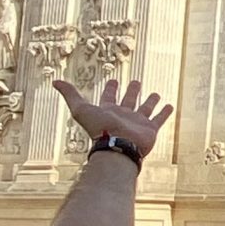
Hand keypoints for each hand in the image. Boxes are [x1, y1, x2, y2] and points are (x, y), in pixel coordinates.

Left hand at [53, 77, 175, 150]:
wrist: (117, 146)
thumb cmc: (99, 128)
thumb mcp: (80, 108)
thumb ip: (69, 94)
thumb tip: (54, 81)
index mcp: (108, 110)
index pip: (109, 96)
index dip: (110, 88)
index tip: (113, 79)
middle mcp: (123, 115)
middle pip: (128, 101)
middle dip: (131, 91)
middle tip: (135, 82)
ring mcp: (137, 122)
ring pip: (145, 108)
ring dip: (150, 101)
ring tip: (156, 94)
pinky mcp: (150, 129)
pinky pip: (159, 119)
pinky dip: (165, 113)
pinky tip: (170, 105)